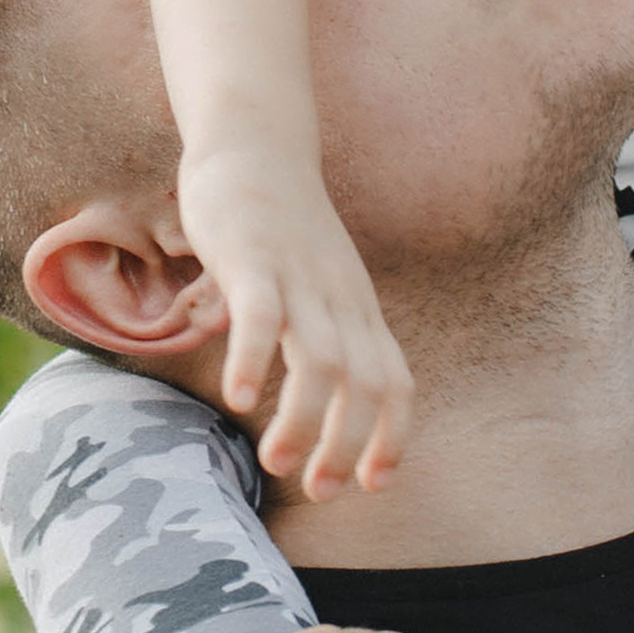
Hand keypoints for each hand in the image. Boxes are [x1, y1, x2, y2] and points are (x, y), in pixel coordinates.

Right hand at [177, 141, 414, 495]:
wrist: (257, 141)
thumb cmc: (282, 224)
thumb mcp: (315, 287)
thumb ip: (312, 336)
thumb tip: (296, 394)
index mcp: (358, 310)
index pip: (395, 383)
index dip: (391, 438)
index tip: (370, 485)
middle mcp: (338, 299)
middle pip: (364, 384)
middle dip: (347, 445)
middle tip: (319, 491)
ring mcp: (298, 277)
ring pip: (320, 360)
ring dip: (304, 420)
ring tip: (276, 462)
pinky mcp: (254, 255)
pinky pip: (261, 314)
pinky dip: (254, 358)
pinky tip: (238, 398)